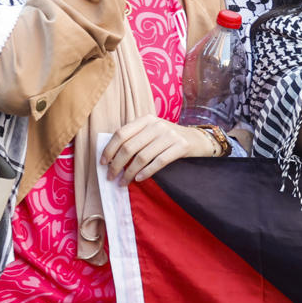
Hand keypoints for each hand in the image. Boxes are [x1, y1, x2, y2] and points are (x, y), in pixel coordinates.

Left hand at [102, 116, 222, 182]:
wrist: (198, 139)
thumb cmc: (170, 139)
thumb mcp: (152, 132)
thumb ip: (135, 138)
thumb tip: (111, 156)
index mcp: (146, 120)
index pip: (121, 134)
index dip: (109, 149)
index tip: (103, 163)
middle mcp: (156, 125)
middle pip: (129, 147)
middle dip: (116, 165)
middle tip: (110, 177)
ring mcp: (170, 135)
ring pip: (142, 157)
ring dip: (129, 173)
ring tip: (123, 182)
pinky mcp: (180, 146)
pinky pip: (158, 162)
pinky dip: (146, 172)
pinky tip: (139, 179)